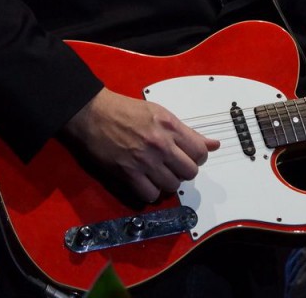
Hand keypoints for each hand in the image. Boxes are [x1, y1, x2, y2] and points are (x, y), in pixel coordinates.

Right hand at [62, 88, 219, 202]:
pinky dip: (150, 192)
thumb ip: (188, 132)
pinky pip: (150, 195)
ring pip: (172, 186)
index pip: (200, 152)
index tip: (187, 157)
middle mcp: (160, 144)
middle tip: (173, 166)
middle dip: (184, 171)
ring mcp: (144, 161)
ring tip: (158, 174)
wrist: (92, 113)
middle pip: (189, 172)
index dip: (197, 157)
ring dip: (167, 183)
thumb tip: (213, 145)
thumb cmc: (125, 110)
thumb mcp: (161, 114)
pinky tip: (145, 182)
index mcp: (170, 126)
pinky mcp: (127, 174)